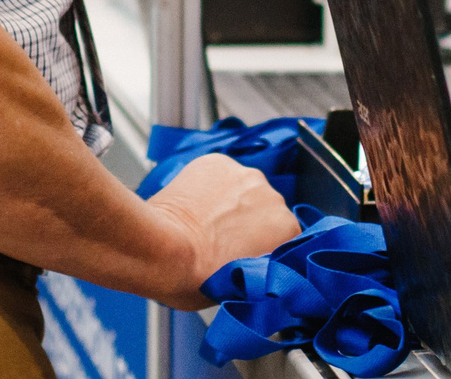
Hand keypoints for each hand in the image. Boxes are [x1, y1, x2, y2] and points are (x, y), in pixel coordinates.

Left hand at [141, 154, 302, 310]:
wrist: (164, 252)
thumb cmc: (199, 278)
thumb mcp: (245, 289)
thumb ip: (261, 266)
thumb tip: (255, 261)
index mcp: (286, 229)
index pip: (285, 236)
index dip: (265, 246)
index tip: (248, 253)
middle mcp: (271, 196)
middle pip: (265, 209)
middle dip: (249, 222)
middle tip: (224, 240)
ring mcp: (243, 175)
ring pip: (242, 188)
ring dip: (231, 201)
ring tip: (207, 221)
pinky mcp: (216, 162)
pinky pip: (218, 174)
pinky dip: (209, 185)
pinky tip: (195, 205)